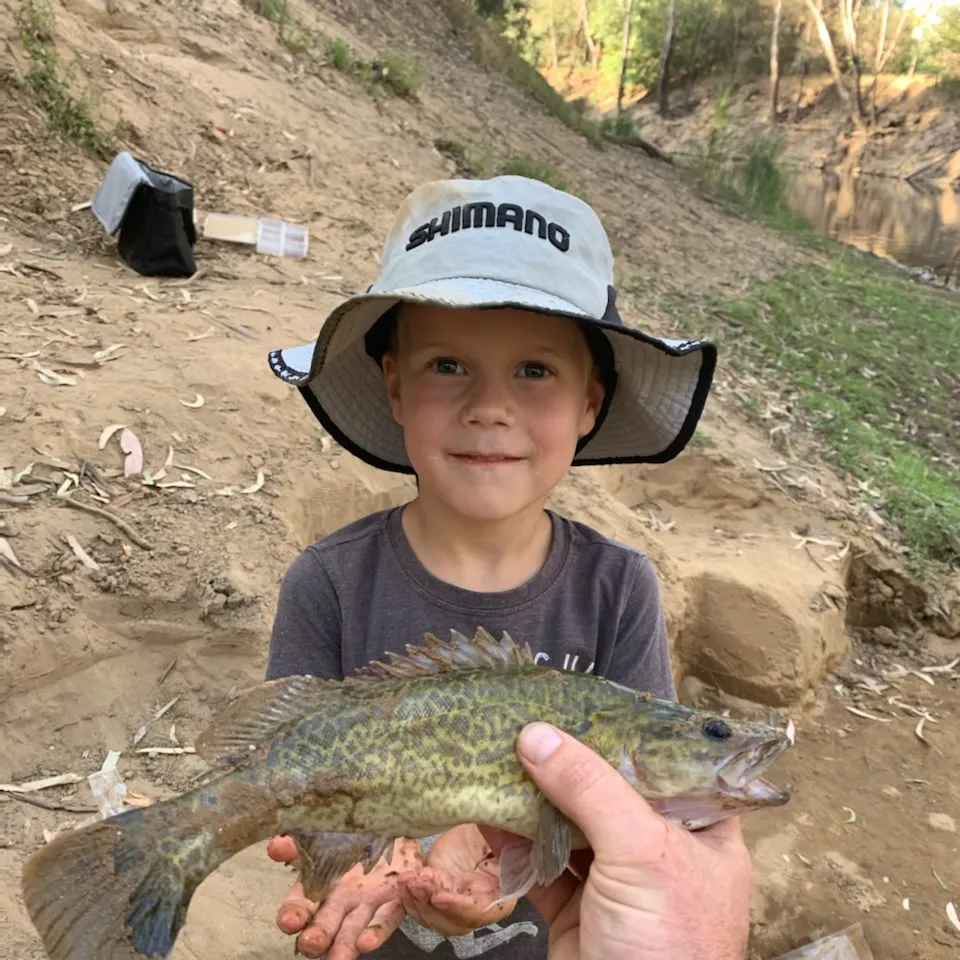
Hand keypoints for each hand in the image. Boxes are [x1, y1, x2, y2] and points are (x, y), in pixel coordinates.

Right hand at [267, 834, 423, 958]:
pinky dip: (376, 931)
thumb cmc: (353, 838)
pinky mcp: (396, 901)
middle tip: (311, 944)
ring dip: (344, 946)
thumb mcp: (325, 835)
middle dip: (316, 936)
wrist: (393, 832)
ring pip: (352, 930)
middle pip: (325, 923)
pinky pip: (386, 918)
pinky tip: (367, 943)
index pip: (300, 904)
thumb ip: (300, 844)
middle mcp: (340, 901)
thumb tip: (275, 845)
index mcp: (320, 884)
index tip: (289, 921)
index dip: (293, 913)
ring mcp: (367, 903)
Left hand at [398, 825, 517, 935]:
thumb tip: (504, 837)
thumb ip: (502, 840)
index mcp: (501, 896)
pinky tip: (403, 880)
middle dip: (431, 907)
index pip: (478, 911)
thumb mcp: (501, 833)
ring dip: (417, 902)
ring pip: (434, 918)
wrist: (475, 824)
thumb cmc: (493, 827)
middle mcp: (477, 907)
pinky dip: (409, 897)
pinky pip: (421, 906)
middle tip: (419, 883)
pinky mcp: (435, 892)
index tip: (438, 897)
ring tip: (408, 880)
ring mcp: (454, 902)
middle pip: (453, 923)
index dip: (458, 908)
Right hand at [480, 723, 752, 959]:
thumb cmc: (668, 945)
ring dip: (531, 798)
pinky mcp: (574, 909)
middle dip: (563, 762)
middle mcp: (660, 850)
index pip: (662, 761)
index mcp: (701, 829)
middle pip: (606, 789)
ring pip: (567, 823)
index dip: (621, 729)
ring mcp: (615, 881)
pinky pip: (539, 862)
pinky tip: (489, 815)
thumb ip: (590, 787)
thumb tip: (535, 734)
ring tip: (496, 760)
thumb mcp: (641, 851)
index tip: (576, 698)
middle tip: (523, 722)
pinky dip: (513, 842)